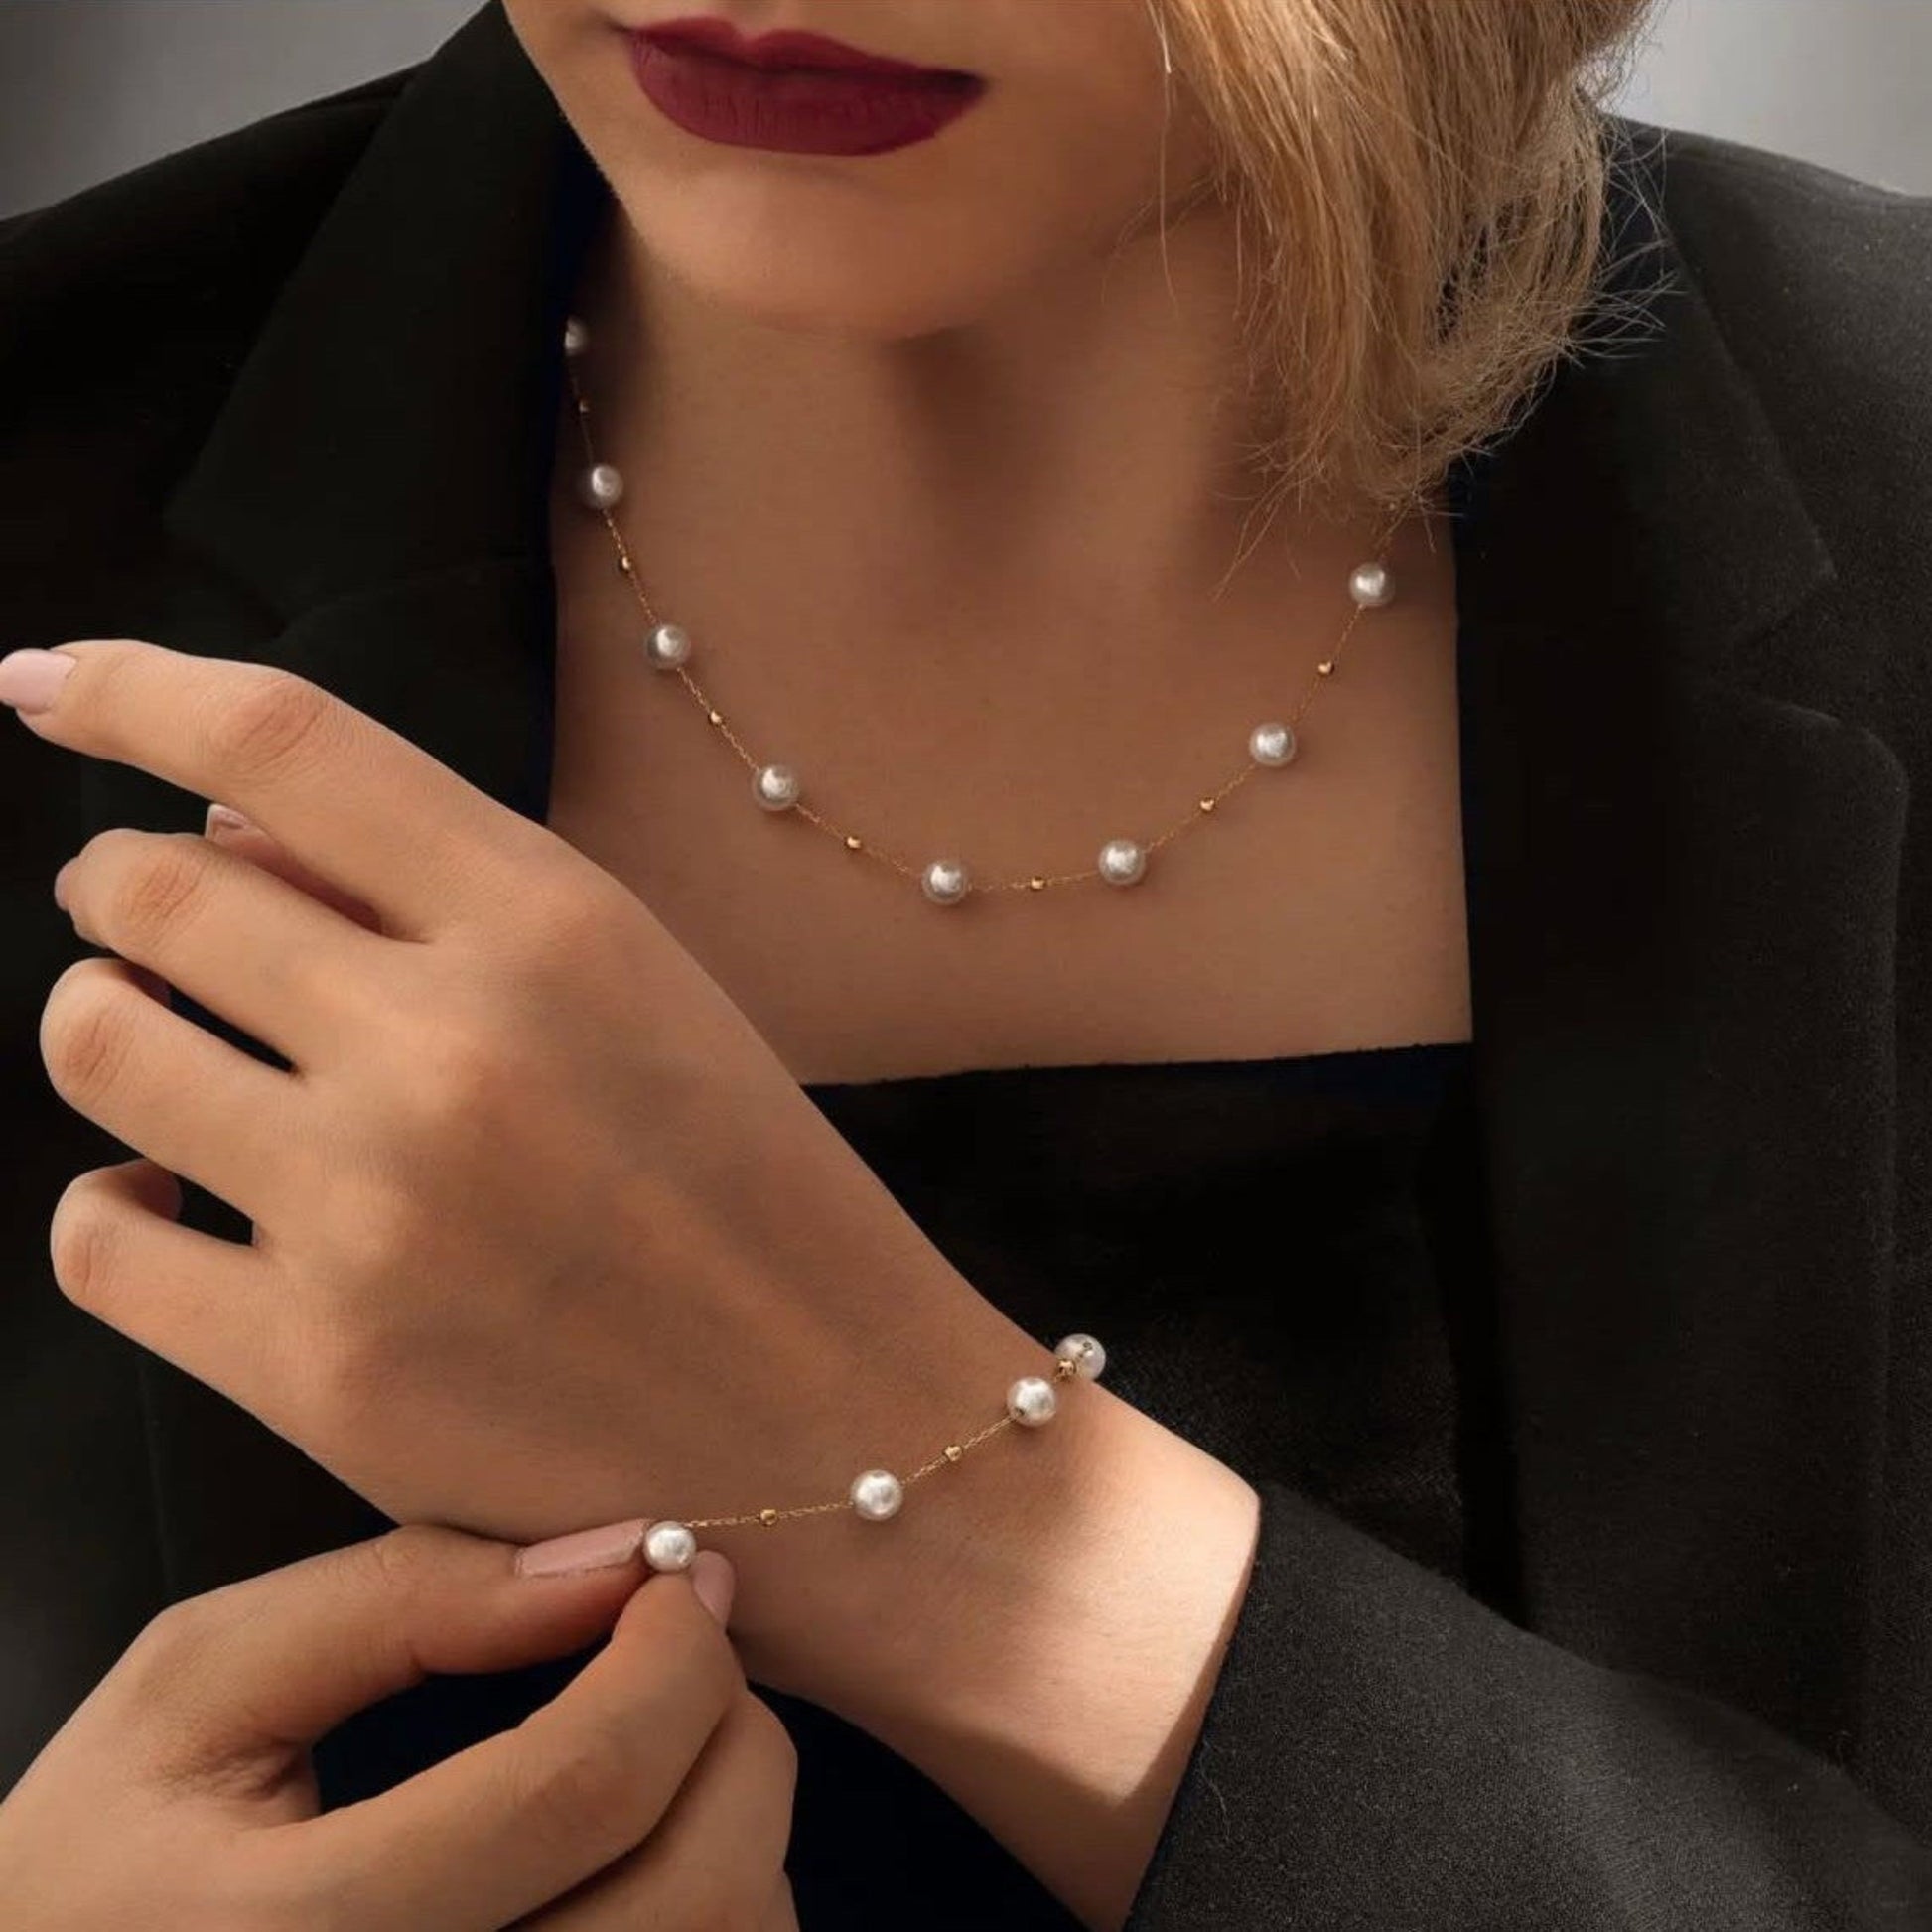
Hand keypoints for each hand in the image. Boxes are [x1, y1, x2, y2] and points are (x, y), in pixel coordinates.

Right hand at [0, 1525, 798, 1930]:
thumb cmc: (103, 1867)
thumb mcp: (195, 1693)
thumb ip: (398, 1603)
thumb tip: (609, 1557)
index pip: (581, 1790)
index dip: (673, 1655)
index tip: (682, 1571)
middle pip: (697, 1892)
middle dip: (731, 1729)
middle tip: (685, 1649)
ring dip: (740, 1823)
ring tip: (657, 1743)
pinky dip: (721, 1909)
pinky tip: (644, 1850)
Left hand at [15, 639, 1041, 1670]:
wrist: (843, 1431)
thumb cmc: (751, 1189)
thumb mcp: (643, 989)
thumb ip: (442, 892)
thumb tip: (209, 830)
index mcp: (557, 925)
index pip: (282, 742)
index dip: (131, 687)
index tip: (48, 684)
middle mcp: (451, 1048)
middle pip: (148, 890)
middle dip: (115, 887)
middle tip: (142, 918)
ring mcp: (372, 1214)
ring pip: (95, 1044)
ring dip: (109, 1025)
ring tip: (178, 1060)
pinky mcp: (317, 1371)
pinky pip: (96, 1240)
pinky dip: (114, 1205)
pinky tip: (175, 1202)